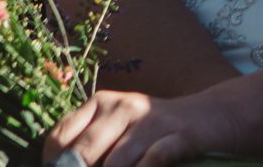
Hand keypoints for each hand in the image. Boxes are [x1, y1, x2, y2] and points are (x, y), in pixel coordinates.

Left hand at [44, 90, 233, 166]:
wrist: (207, 117)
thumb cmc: (151, 131)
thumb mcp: (116, 128)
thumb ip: (89, 145)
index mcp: (101, 103)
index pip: (60, 137)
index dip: (55, 163)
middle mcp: (123, 107)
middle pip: (84, 154)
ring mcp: (151, 120)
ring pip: (115, 163)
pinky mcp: (178, 136)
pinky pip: (152, 161)